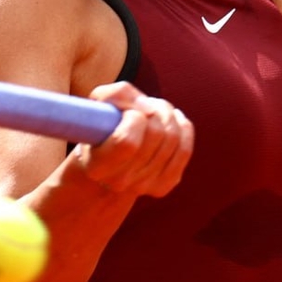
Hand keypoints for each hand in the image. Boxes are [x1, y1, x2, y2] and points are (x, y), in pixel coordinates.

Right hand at [75, 82, 193, 198]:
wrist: (107, 161)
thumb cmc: (100, 128)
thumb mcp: (97, 106)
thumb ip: (115, 95)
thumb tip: (147, 107)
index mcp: (97, 166)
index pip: (127, 141)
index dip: (134, 117)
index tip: (129, 111)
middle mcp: (119, 182)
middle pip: (155, 135)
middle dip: (154, 110)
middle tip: (144, 106)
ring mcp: (143, 186)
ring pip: (172, 138)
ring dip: (166, 115)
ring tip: (154, 112)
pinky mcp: (163, 185)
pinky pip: (184, 149)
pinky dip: (181, 128)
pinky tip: (170, 122)